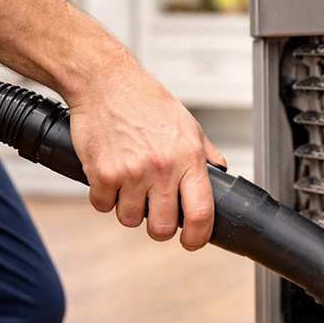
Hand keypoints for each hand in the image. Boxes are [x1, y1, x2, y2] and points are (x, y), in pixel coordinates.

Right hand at [66, 56, 225, 250]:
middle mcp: (162, 168)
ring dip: (129, 210)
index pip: (201, 213)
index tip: (192, 242)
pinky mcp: (102, 173)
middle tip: (154, 211)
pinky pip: (103, 206)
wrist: (103, 81)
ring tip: (130, 186)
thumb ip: (206, 154)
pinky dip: (104, 198)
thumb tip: (221, 175)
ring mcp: (131, 172)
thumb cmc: (145, 100)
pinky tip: (110, 177)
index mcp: (188, 158)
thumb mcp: (187, 125)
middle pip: (163, 227)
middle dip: (159, 227)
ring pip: (131, 220)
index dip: (198, 237)